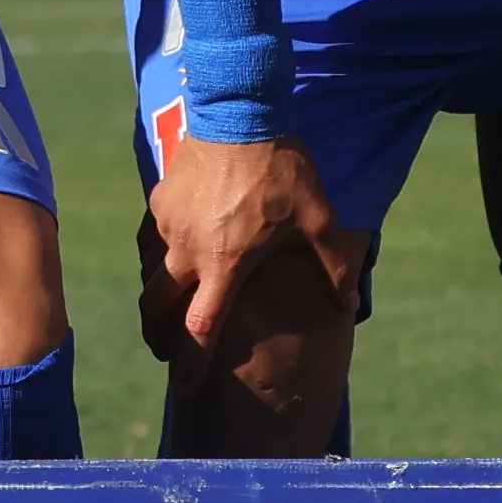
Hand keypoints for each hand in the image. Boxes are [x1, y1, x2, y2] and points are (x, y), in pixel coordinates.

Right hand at [136, 127, 360, 370]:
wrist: (240, 112)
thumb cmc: (283, 169)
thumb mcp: (319, 218)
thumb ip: (335, 266)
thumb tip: (348, 307)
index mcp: (225, 265)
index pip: (199, 330)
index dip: (190, 366)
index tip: (185, 390)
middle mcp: (187, 251)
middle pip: (157, 310)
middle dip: (159, 339)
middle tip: (166, 355)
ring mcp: (167, 225)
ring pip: (152, 272)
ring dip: (158, 297)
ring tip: (168, 308)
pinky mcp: (159, 200)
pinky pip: (153, 239)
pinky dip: (158, 256)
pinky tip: (173, 254)